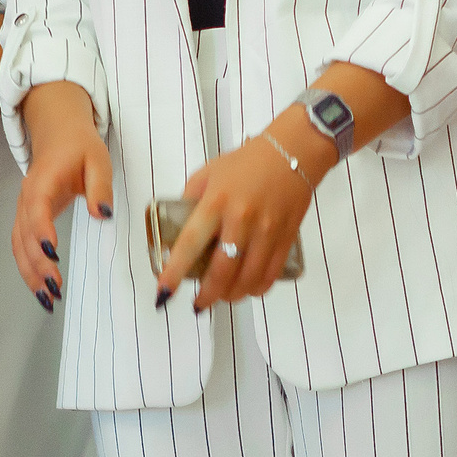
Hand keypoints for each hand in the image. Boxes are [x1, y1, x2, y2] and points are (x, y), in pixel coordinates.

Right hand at [12, 81, 110, 313]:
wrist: (59, 132)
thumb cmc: (79, 146)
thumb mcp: (98, 159)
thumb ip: (100, 186)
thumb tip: (102, 214)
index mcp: (43, 182)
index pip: (37, 210)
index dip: (41, 231)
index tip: (51, 253)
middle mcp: (27, 199)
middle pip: (24, 236)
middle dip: (37, 264)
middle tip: (56, 289)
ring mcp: (23, 210)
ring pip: (18, 246)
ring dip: (30, 273)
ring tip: (48, 299)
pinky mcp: (26, 219)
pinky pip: (20, 246)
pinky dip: (28, 269)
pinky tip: (41, 288)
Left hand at [157, 132, 317, 312]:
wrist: (292, 153)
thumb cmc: (246, 162)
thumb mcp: (208, 173)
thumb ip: (191, 200)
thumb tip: (178, 230)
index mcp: (216, 201)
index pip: (191, 242)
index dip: (175, 270)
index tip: (164, 291)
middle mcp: (241, 219)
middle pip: (222, 271)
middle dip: (207, 295)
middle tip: (199, 303)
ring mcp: (266, 231)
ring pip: (248, 279)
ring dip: (231, 296)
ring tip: (222, 296)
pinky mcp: (286, 238)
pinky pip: (270, 275)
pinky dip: (256, 288)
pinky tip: (247, 288)